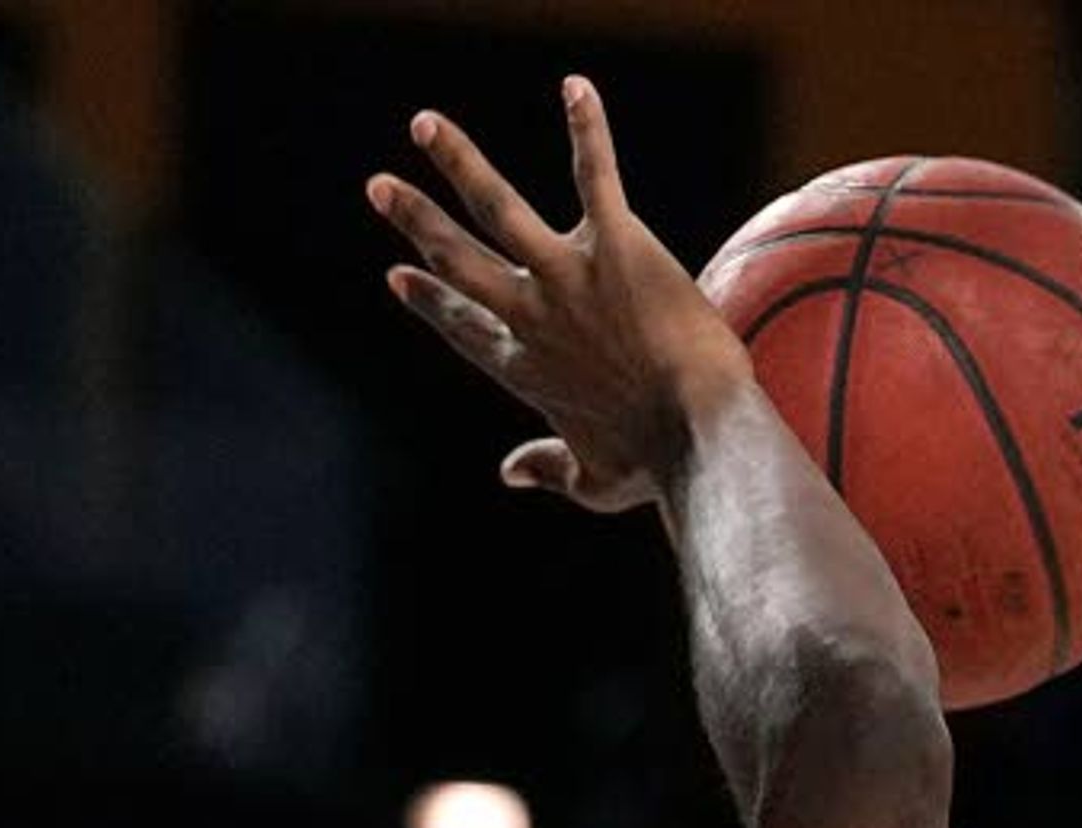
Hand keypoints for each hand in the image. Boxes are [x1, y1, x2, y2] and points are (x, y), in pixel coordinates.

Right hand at [366, 76, 752, 510]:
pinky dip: (586, 129)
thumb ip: (552, 473)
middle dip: (415, 222)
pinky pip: (594, 174)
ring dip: (456, 161)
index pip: (463, 327)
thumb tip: (511, 473)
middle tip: (380, 188)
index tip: (400, 277)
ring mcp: (567, 274)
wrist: (700, 431)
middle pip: (457, 261)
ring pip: (495, 206)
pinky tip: (575, 89)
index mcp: (526, 369)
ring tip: (425, 125)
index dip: (430, 301)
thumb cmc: (660, 464)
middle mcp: (531, 314)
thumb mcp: (598, 485)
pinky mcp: (617, 244)